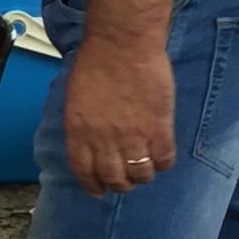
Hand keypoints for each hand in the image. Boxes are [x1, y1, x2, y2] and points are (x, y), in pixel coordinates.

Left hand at [64, 35, 176, 195]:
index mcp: (78, 130)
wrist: (121, 46)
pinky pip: (163, 161)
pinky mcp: (159, 130)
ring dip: (141, 175)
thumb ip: (81, 123)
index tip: (98, 191)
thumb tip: (89, 142)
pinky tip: (159, 156)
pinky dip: (162, 163)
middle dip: (118, 184)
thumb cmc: (94, 63)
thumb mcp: (75, 97)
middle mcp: (104, 140)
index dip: (92, 185)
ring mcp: (133, 137)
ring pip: (140, 174)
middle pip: (114, 178)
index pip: (84, 171)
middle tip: (123, 180)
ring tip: (142, 167)